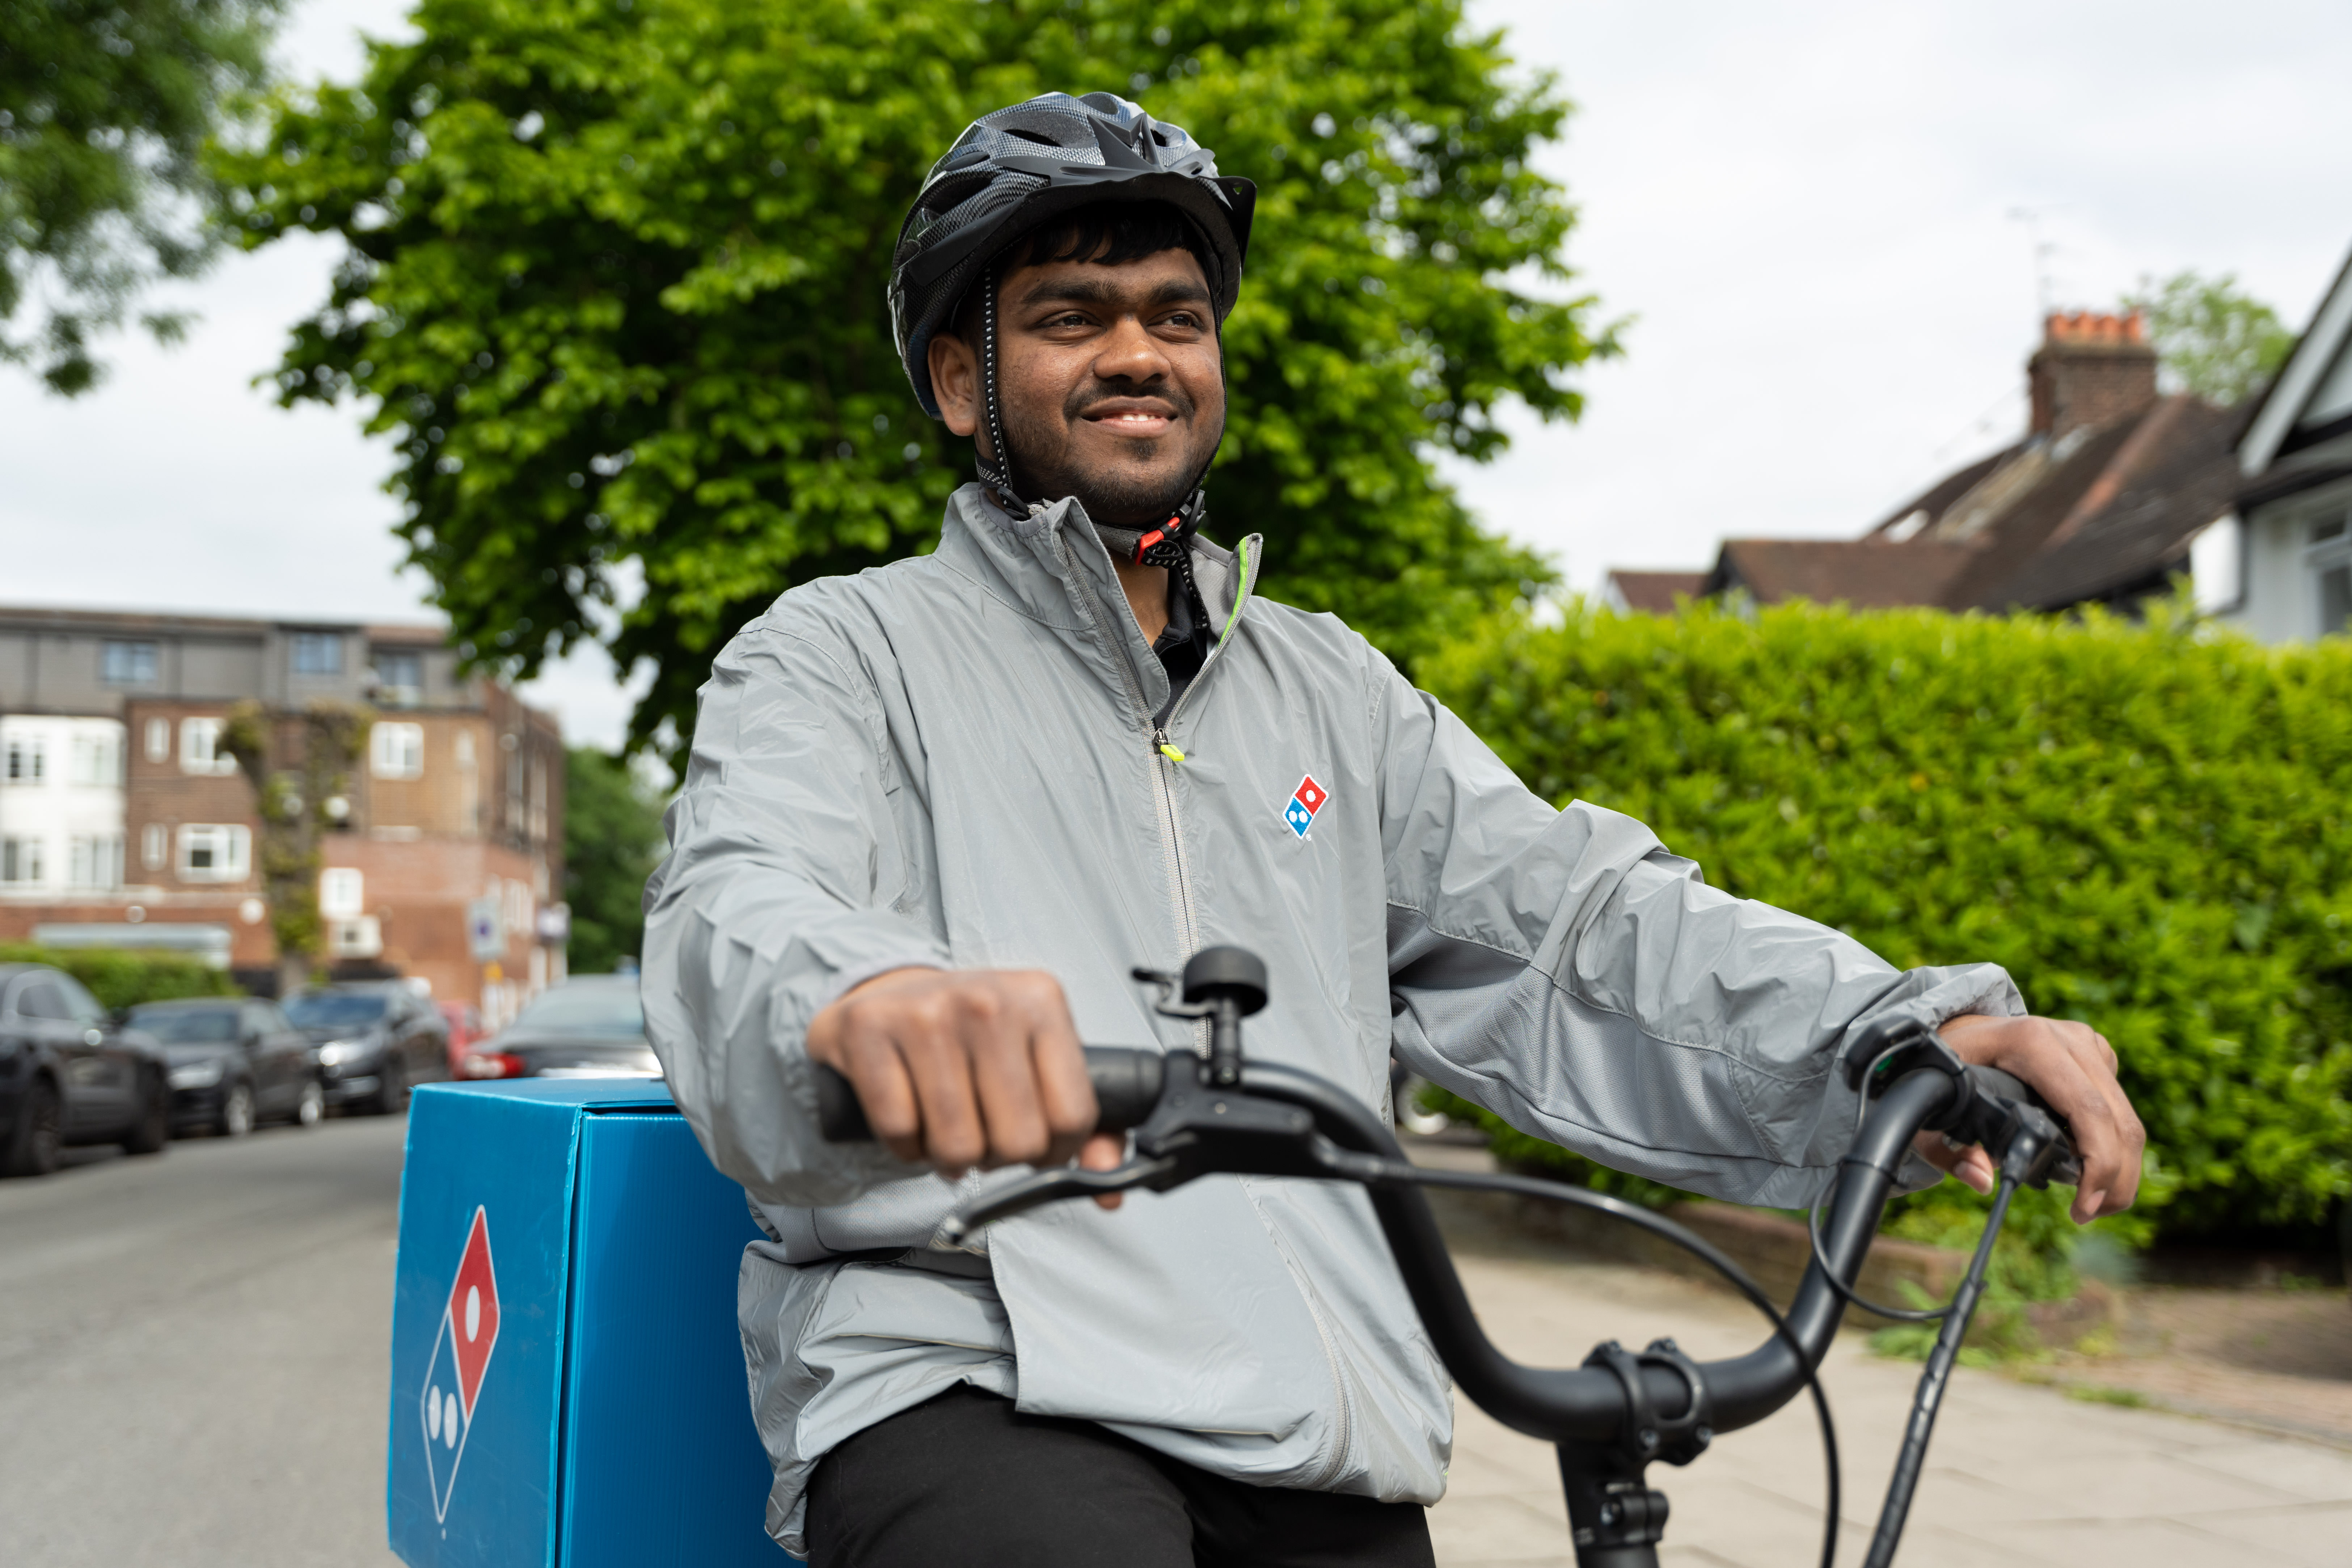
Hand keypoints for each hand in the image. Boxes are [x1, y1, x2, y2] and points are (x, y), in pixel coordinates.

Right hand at [806, 968, 1127, 1204]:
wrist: (888, 995)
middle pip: (1018, 1140)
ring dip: (951, 1158)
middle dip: (999, 1159)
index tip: (1036, 1145)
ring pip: (958, 1145)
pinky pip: (900, 1132)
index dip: (1055, 1153)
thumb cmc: (969, 1037)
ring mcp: (927, 1011)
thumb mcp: (1037, 1061)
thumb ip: (1084, 1125)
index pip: (1073, 1116)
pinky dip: (906, 1148)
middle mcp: (988, 1000)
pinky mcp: (870, 1030)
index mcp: (1042, 1001)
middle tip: (985, 1137)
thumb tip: (1110, 1189)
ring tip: (948, 1132)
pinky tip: (912, 1120)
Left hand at [1907, 1014, 2145, 1222]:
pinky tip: (2089, 1170)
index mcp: (2030, 1042)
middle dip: (2115, 1179)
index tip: (2084, 1206)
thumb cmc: (1944, 1068)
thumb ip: (1948, 1148)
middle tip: (2089, 1215)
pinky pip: (2119, 1106)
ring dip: (2121, 1168)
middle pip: (2118, 1119)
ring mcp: (2085, 1042)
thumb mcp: (1934, 1105)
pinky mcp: (2096, 1052)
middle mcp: (2066, 1037)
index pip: (2087, 1109)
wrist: (1957, 1029)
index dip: (2099, 1162)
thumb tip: (1982, 1179)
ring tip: (2092, 1204)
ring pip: (2127, 1116)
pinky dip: (2114, 1145)